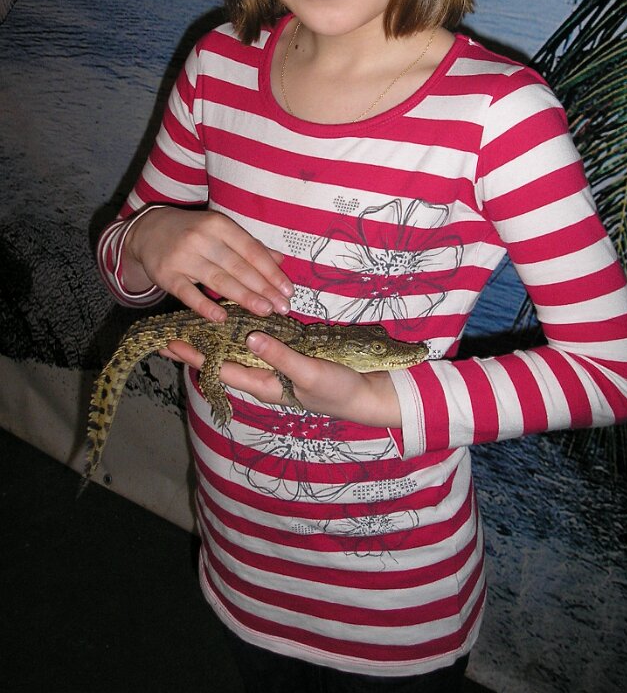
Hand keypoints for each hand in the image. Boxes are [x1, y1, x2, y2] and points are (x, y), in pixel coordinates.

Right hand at [123, 206, 293, 320]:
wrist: (148, 230)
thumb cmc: (193, 232)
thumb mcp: (221, 231)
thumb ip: (249, 246)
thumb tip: (280, 260)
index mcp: (219, 225)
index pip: (251, 250)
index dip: (271, 271)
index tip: (288, 290)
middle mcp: (202, 238)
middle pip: (238, 266)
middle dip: (263, 288)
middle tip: (283, 307)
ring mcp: (183, 257)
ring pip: (218, 280)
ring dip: (244, 297)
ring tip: (265, 311)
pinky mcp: (166, 275)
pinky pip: (188, 293)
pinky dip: (205, 306)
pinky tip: (222, 318)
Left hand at [162, 333, 402, 427]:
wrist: (370, 394)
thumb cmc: (340, 389)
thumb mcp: (310, 373)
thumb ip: (281, 356)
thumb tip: (249, 337)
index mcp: (265, 384)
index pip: (221, 370)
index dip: (195, 356)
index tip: (171, 343)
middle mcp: (265, 375)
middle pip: (224, 359)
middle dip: (199, 346)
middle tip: (171, 330)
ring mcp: (278, 366)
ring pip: (240, 350)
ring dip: (219, 336)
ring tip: (197, 320)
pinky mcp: (291, 355)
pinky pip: (261, 341)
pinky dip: (246, 329)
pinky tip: (239, 317)